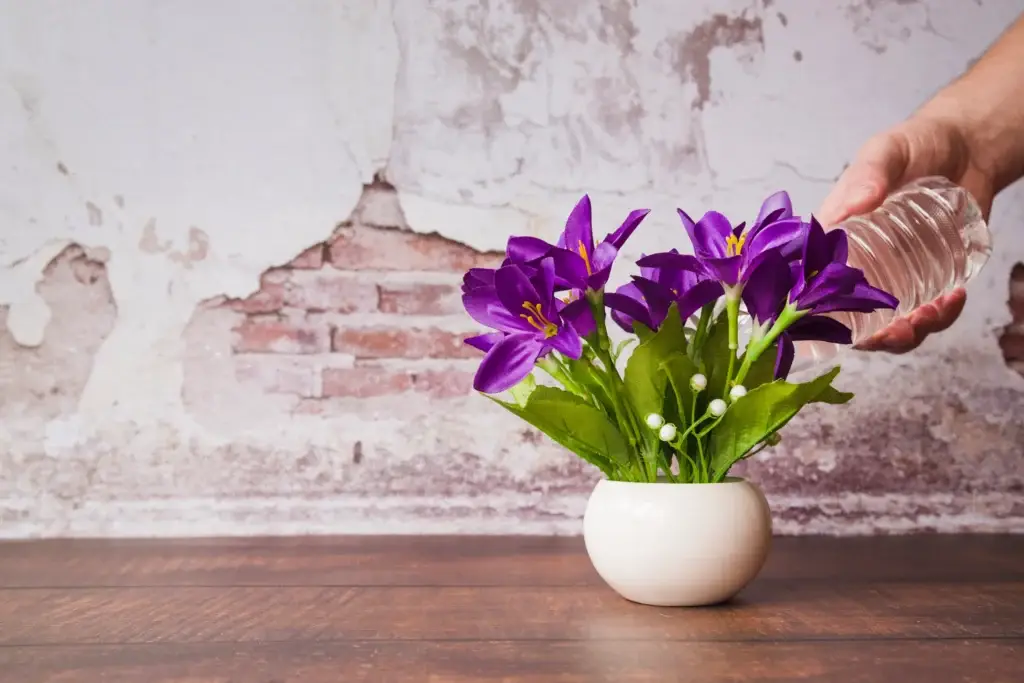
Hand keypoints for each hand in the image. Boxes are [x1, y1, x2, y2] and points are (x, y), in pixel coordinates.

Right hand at [816, 111, 993, 352]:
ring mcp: (893, 274)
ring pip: (890, 322)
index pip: (811, 286)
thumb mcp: (887, 151)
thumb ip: (869, 173)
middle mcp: (858, 264)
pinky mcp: (928, 277)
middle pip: (851, 317)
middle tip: (900, 330)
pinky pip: (927, 310)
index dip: (819, 316)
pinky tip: (954, 298)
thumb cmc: (915, 145)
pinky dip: (941, 315)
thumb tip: (852, 206)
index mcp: (832, 240)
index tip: (839, 326)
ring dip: (909, 332)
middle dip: (874, 336)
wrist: (966, 147)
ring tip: (934, 311)